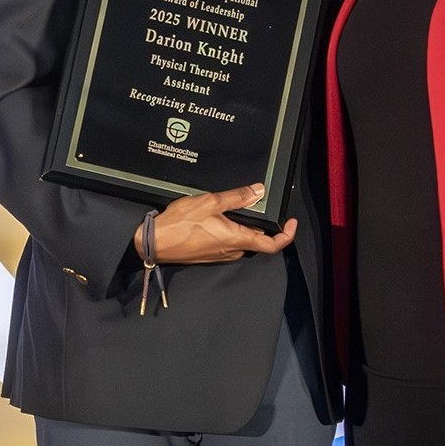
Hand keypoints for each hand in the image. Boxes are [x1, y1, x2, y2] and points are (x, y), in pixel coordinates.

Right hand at [136, 183, 296, 264]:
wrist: (154, 243)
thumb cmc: (178, 225)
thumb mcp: (210, 202)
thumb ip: (237, 197)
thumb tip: (259, 191)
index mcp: (237, 239)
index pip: (273, 244)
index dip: (287, 234)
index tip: (291, 222)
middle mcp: (232, 250)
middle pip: (256, 238)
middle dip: (258, 221)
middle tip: (253, 202)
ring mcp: (220, 254)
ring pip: (241, 239)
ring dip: (241, 224)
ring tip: (229, 206)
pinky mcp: (210, 254)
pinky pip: (228, 241)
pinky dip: (229, 228)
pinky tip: (215, 216)